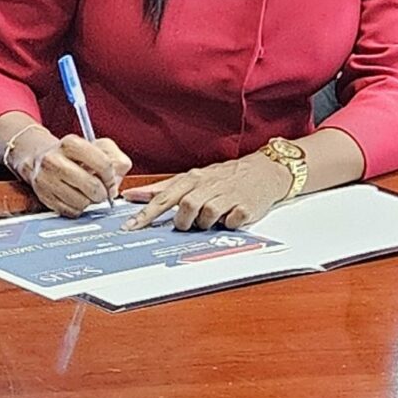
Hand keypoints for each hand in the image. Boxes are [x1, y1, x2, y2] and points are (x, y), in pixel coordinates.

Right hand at [15, 132, 131, 215]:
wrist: (44, 159)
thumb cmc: (76, 155)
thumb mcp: (100, 147)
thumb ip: (117, 161)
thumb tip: (114, 185)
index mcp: (71, 143)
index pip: (103, 164)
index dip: (111, 178)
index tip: (111, 182)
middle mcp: (54, 160)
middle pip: (92, 186)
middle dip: (102, 193)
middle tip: (101, 192)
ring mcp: (46, 179)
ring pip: (81, 202)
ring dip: (89, 202)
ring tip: (86, 193)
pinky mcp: (44, 196)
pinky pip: (70, 211)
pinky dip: (78, 208)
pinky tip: (75, 198)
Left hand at [128, 152, 294, 230]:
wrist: (265, 171)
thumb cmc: (225, 176)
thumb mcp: (193, 178)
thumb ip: (162, 188)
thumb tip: (132, 195)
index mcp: (193, 179)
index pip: (164, 197)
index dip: (147, 213)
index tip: (131, 226)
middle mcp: (209, 185)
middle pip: (186, 206)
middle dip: (183, 220)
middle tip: (187, 223)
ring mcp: (228, 196)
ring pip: (207, 215)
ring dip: (205, 223)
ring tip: (210, 219)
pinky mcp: (245, 207)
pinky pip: (231, 222)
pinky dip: (228, 223)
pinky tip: (229, 217)